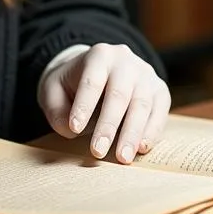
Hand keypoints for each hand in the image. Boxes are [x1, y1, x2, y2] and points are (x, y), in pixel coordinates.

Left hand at [37, 44, 170, 163]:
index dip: (83, 105)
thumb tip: (70, 131)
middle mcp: (126, 60)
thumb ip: (56, 110)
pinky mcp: (159, 90)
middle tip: (98, 151)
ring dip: (132, 134)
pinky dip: (152, 131)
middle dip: (108, 125)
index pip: (91, 81)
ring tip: (122, 158)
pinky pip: (159, 111)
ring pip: (142, 105)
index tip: (74, 129)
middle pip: (119, 94)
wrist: (98, 71)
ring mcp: (146, 74)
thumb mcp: (53, 90)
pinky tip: (142, 148)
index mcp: (98, 55)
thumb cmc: (72, 84)